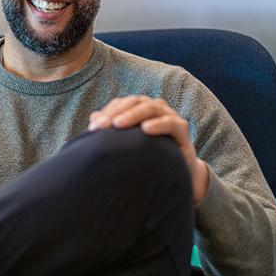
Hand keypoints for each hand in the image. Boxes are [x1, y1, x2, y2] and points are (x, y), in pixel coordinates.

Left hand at [88, 95, 209, 201]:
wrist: (178, 173)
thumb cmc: (149, 156)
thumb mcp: (128, 144)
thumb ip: (112, 131)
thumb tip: (93, 118)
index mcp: (140, 110)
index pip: (122, 104)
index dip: (107, 112)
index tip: (92, 127)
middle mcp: (155, 109)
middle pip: (135, 102)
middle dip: (117, 112)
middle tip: (102, 126)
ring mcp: (170, 117)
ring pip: (152, 108)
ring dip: (134, 114)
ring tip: (119, 124)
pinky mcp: (182, 130)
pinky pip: (171, 123)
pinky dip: (159, 124)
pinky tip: (146, 129)